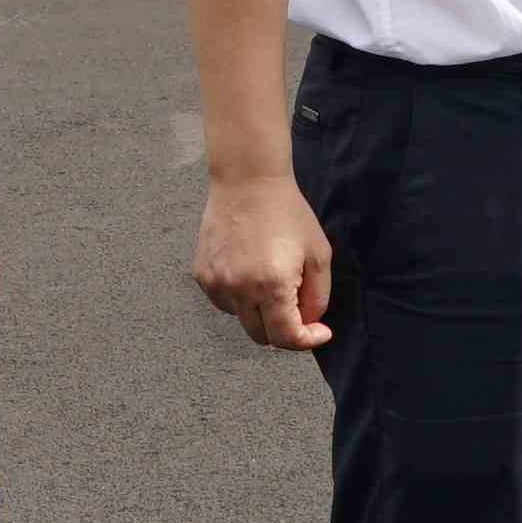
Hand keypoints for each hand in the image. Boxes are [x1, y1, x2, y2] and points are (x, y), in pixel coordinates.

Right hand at [194, 167, 331, 352]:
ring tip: (270, 276)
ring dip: (260, 311)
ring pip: (242, 320)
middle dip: (283, 328)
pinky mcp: (202, 275)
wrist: (248, 181)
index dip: (307, 341)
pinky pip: (224, 302)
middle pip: (261, 336)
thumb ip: (318, 297)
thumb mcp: (318, 254)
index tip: (319, 331)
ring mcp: (216, 283)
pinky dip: (240, 297)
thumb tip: (308, 323)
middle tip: (297, 303)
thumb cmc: (287, 213)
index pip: (286, 338)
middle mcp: (239, 289)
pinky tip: (249, 268)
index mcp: (272, 286)